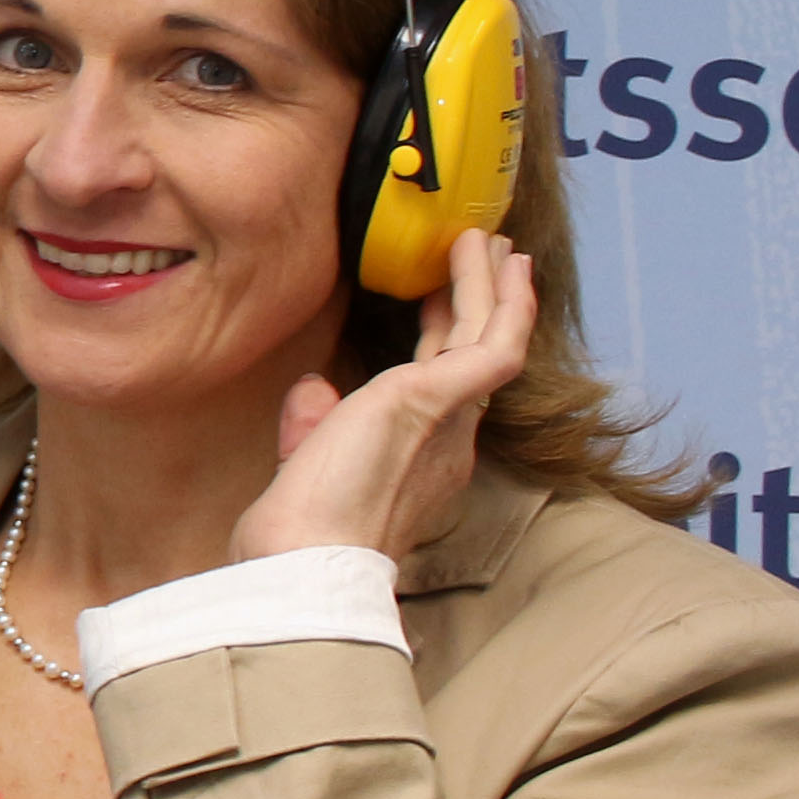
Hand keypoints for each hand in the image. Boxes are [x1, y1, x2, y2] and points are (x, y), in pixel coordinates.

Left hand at [231, 229, 535, 565]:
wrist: (306, 558)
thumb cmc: (301, 527)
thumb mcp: (306, 462)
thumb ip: (312, 422)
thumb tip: (312, 388)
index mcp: (419, 455)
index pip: (441, 384)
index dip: (445, 336)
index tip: (438, 299)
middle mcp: (448, 438)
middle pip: (475, 355)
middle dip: (483, 304)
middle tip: (491, 257)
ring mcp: (451, 419)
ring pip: (490, 337)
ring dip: (493, 286)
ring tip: (493, 239)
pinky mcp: (440, 400)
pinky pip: (493, 340)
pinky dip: (498, 297)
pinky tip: (497, 261)